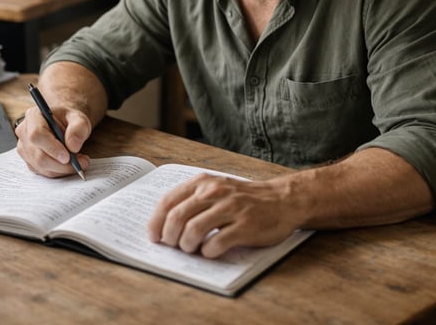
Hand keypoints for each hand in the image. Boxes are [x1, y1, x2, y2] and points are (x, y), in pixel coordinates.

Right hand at [15, 105, 90, 177]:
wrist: (63, 123)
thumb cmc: (69, 119)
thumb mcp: (79, 118)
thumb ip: (78, 128)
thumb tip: (73, 147)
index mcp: (33, 116)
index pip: (37, 135)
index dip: (52, 148)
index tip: (68, 157)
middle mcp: (24, 133)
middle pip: (39, 155)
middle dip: (62, 164)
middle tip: (82, 163)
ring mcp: (24, 148)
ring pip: (41, 167)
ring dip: (63, 169)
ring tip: (79, 162)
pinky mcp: (29, 161)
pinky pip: (43, 172)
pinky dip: (59, 171)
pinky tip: (69, 165)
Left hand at [147, 173, 296, 258]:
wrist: (282, 200)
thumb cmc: (245, 198)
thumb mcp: (217, 188)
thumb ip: (194, 200)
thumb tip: (165, 224)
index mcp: (203, 182)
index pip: (169, 201)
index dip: (156, 222)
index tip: (154, 236)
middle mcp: (215, 192)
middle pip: (177, 217)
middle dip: (169, 237)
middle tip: (173, 246)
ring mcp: (231, 209)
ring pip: (193, 230)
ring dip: (187, 246)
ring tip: (192, 249)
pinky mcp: (245, 227)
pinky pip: (216, 243)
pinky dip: (208, 252)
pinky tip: (211, 252)